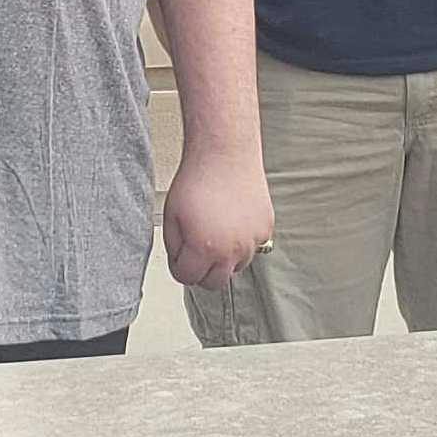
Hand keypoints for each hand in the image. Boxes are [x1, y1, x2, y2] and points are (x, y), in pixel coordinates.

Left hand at [163, 147, 272, 293]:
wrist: (225, 153)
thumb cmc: (197, 179)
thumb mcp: (171, 216)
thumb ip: (174, 247)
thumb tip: (181, 263)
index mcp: (204, 249)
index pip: (188, 279)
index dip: (179, 266)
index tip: (180, 254)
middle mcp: (231, 250)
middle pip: (214, 283)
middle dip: (202, 271)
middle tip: (196, 250)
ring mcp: (252, 241)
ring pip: (235, 266)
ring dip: (223, 257)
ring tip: (215, 231)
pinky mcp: (265, 229)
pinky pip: (252, 247)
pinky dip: (241, 241)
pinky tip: (231, 220)